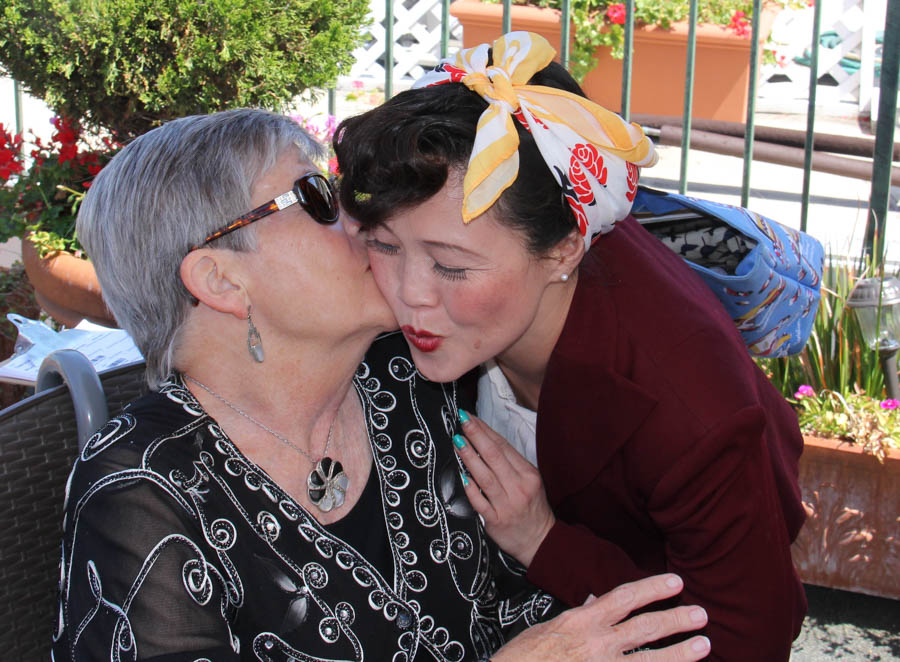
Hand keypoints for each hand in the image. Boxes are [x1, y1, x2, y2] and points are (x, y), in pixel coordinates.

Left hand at [453, 410, 553, 566]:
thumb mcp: (530, 482)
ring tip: (458, 442)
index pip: (504, 447)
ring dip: (470, 457)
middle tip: (463, 421)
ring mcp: (508, 504)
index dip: (486, 430)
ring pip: (486, 476)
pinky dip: (471, 488)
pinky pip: (480, 502)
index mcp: (529, 474)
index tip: (471, 418)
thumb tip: (486, 441)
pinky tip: (462, 476)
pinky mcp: (497, 521)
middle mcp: (519, 487)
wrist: (540, 541)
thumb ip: (512, 464)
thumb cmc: (532, 508)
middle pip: (495, 456)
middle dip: (477, 436)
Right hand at [492, 574, 710, 661]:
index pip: (624, 598)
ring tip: (704, 646)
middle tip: (701, 614)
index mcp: (581, 621)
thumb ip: (578, 616)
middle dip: (676, 620)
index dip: (653, 589)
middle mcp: (595, 644)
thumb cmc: (525, 658)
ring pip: (649, 659)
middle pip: (645, 627)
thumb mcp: (550, 629)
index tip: (676, 583)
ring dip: (679, 652)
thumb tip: (597, 602)